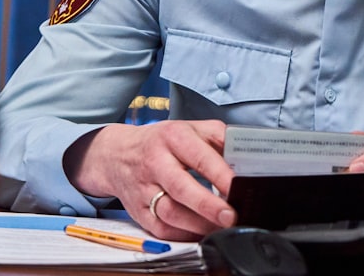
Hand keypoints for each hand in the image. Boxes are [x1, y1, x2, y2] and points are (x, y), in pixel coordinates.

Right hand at [63, 120, 236, 240]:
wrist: (117, 154)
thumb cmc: (162, 141)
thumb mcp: (191, 128)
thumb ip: (220, 138)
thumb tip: (246, 157)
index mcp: (173, 137)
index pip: (199, 157)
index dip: (221, 175)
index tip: (239, 188)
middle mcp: (156, 162)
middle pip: (181, 188)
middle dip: (209, 205)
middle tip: (231, 216)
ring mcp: (144, 188)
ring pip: (170, 213)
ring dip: (199, 224)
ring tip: (221, 227)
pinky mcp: (138, 211)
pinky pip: (160, 229)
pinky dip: (183, 234)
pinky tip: (200, 232)